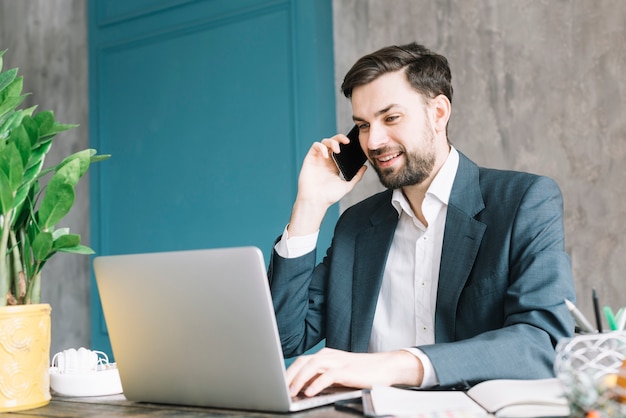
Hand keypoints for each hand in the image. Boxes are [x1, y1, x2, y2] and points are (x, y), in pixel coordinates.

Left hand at [285, 347, 422, 396]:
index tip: (277, 384)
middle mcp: (329, 355)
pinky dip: (317, 383)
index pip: (300, 361)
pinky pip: (328, 375)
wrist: (385, 366)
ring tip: (291, 392)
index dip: (287, 372)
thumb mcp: (337, 374)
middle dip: (288, 375)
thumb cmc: (361, 372)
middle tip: (278, 388)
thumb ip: (320, 377)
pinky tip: (310, 392)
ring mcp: (338, 361)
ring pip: (313, 366)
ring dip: (299, 379)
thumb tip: (301, 388)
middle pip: (302, 361)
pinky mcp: (347, 370)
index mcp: (324, 355)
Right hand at [288, 135, 366, 236]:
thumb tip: (365, 167)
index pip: (340, 148)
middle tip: (347, 142)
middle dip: (339, 138)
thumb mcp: (347, 185)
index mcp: (334, 165)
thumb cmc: (329, 196)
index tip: (353, 144)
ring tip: (337, 150)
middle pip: (333, 142)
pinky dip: (321, 147)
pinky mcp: (310, 159)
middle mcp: (326, 160)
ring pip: (324, 142)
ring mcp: (318, 159)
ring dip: (332, 142)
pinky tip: (326, 155)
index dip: (345, 143)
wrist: (316, 202)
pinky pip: (315, 146)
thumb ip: (356, 176)